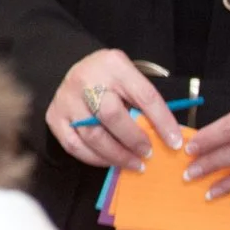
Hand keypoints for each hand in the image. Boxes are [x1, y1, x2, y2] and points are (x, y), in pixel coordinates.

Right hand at [46, 48, 180, 170]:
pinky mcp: (54, 116)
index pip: (143, 95)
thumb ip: (144, 101)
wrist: (77, 70)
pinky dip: (95, 158)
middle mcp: (86, 79)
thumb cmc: (111, 79)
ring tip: (134, 163)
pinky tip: (110, 161)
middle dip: (133, 139)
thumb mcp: (130, 78)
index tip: (175, 142)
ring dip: (116, 155)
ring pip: (92, 134)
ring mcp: (66, 99)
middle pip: (111, 115)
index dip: (161, 121)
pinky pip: (74, 145)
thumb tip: (167, 136)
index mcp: (114, 65)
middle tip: (148, 154)